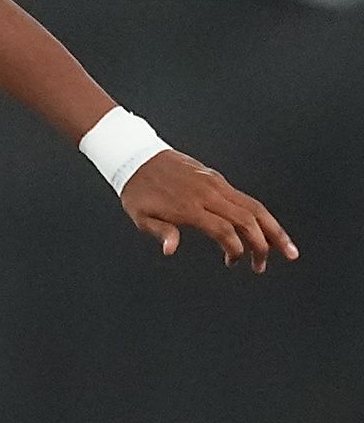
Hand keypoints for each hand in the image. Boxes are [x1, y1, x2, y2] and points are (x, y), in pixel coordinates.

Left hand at [120, 150, 297, 272]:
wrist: (136, 156)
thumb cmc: (137, 191)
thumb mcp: (141, 216)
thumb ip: (161, 232)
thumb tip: (170, 250)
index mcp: (189, 207)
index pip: (224, 230)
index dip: (234, 249)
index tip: (232, 262)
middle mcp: (207, 194)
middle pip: (247, 219)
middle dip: (263, 245)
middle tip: (262, 266)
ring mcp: (215, 184)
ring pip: (253, 207)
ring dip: (273, 229)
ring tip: (287, 250)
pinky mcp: (217, 178)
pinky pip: (245, 198)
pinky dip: (260, 216)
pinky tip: (266, 230)